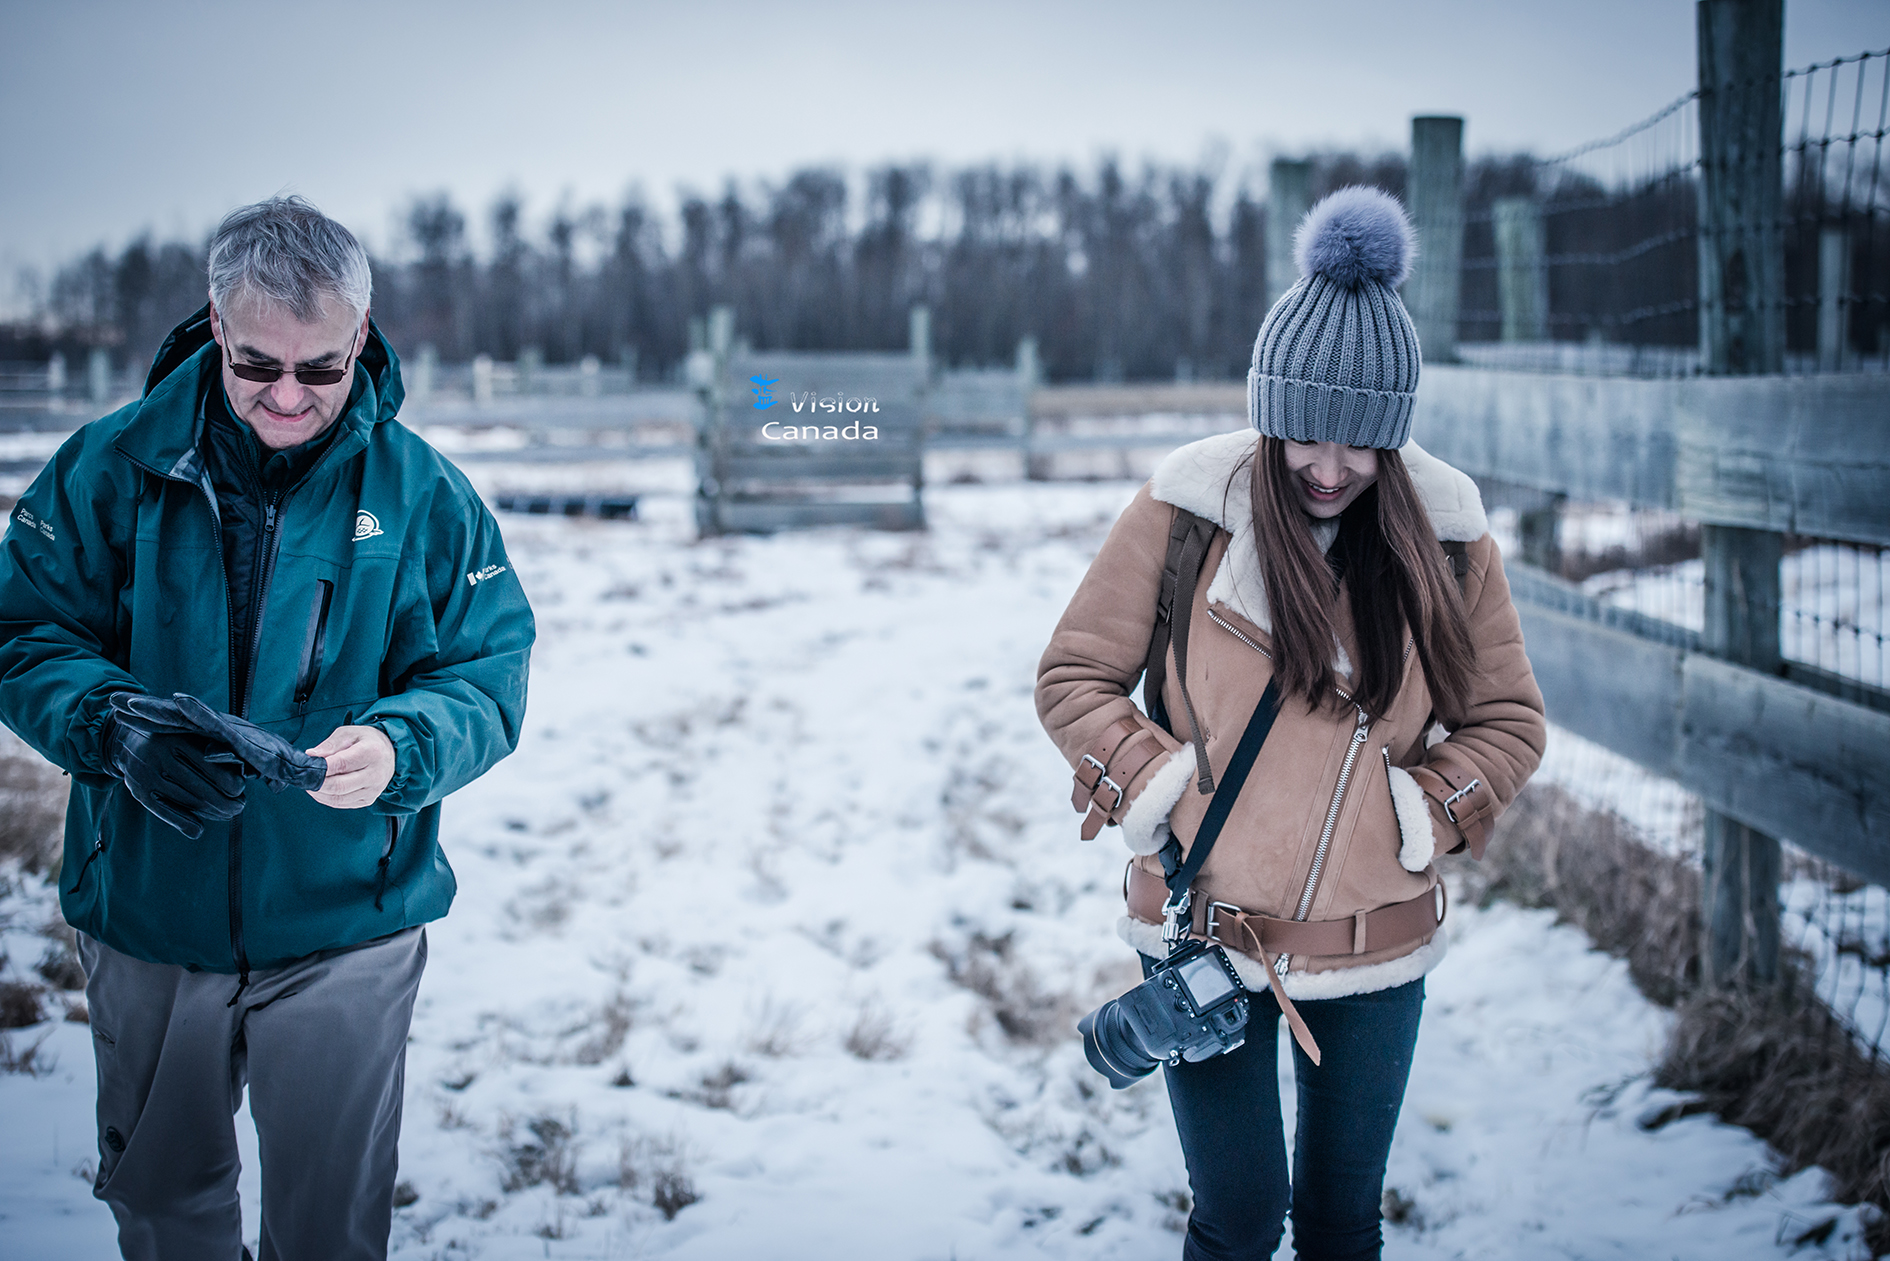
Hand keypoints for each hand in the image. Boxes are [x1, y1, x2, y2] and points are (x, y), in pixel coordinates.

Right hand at [102, 695, 246, 838]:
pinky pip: (166, 814)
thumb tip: (247, 769)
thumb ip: (214, 746)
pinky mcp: (139, 792)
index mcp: (178, 739)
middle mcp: (161, 757)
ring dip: (213, 813)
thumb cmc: (172, 736)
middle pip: (203, 790)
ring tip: (228, 813)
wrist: (126, 740)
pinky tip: (200, 828)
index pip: (213, 768)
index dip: (232, 783)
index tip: (241, 788)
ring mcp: (148, 776)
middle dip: (227, 802)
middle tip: (240, 805)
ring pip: (188, 803)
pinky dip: (186, 824)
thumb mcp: (189, 732)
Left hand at [305, 725, 395, 808]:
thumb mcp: (349, 733)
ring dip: (319, 793)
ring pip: (338, 798)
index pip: (341, 764)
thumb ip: (330, 745)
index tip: (307, 766)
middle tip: (304, 777)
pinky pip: (342, 804)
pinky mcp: (369, 800)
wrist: (390, 754)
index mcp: (372, 753)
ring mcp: (373, 790)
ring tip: (310, 783)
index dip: (321, 768)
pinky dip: (326, 799)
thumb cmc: (366, 741)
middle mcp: (375, 774)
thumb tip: (311, 756)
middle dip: (317, 783)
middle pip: (339, 786)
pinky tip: (320, 790)